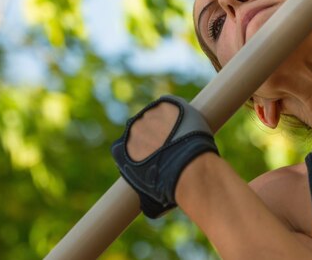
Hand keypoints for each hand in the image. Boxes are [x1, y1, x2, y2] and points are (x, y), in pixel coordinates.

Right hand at [110, 95, 218, 217]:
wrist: (189, 171)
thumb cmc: (168, 189)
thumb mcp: (149, 200)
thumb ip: (143, 195)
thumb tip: (147, 206)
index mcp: (121, 149)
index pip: (126, 146)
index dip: (142, 150)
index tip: (153, 156)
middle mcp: (132, 128)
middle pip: (143, 128)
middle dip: (156, 136)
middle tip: (174, 147)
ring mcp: (149, 115)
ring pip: (159, 116)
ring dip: (169, 123)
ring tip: (185, 136)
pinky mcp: (166, 105)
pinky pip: (172, 105)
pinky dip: (180, 111)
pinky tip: (189, 123)